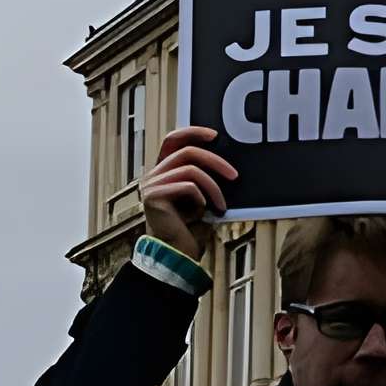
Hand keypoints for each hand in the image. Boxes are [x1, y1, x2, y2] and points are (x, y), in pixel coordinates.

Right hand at [139, 126, 238, 255]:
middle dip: (216, 161)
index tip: (215, 136)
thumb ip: (203, 175)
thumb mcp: (199, 195)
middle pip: (187, 151)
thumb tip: (227, 160)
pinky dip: (201, 198)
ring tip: (222, 205)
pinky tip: (203, 211)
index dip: (192, 132)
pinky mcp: (154, 196)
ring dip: (214, 187)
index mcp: (162, 171)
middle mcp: (152, 175)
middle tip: (235, 176)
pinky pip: (188, 186)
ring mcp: (151, 185)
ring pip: (191, 169)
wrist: (176, 253)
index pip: (172, 139)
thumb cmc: (190, 227)